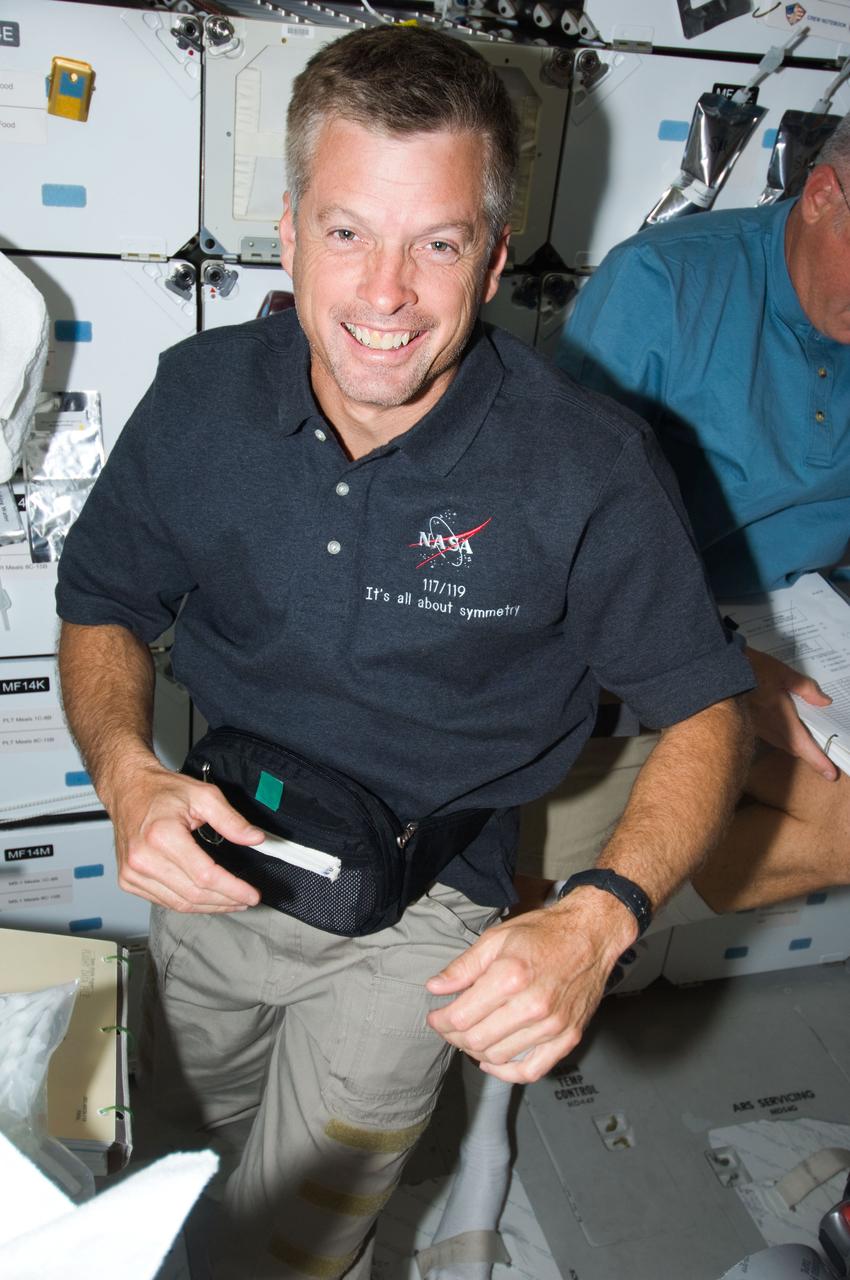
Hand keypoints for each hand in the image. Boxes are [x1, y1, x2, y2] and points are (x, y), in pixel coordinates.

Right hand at [111, 762, 263, 912]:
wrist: (128, 789)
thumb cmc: (160, 791)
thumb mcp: (204, 796)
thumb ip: (231, 820)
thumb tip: (254, 838)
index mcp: (162, 835)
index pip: (205, 876)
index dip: (233, 889)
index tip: (251, 895)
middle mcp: (143, 858)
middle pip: (194, 894)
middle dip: (226, 901)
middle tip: (246, 900)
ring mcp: (132, 872)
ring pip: (179, 904)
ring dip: (209, 906)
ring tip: (231, 902)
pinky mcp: (128, 880)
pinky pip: (164, 901)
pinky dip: (188, 904)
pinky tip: (205, 899)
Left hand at [425, 889, 636, 1082]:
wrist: (590, 935)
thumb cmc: (544, 933)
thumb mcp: (497, 938)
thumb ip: (464, 966)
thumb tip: (435, 988)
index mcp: (511, 976)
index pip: (461, 1017)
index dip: (440, 1020)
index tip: (435, 1016)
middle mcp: (533, 1005)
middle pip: (476, 1040)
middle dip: (453, 1037)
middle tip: (449, 1027)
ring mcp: (553, 1025)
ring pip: (499, 1056)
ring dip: (476, 1051)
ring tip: (470, 1036)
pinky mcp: (568, 1037)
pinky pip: (532, 1071)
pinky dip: (506, 1072)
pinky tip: (493, 1060)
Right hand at [745, 647, 837, 780]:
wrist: (717, 674)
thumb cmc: (750, 672)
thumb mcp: (783, 673)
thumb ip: (806, 688)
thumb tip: (824, 701)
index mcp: (783, 719)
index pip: (804, 746)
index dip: (819, 761)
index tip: (830, 773)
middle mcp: (770, 729)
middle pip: (794, 748)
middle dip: (809, 754)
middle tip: (823, 759)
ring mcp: (758, 729)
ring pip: (782, 743)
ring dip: (795, 746)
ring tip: (806, 741)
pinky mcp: (748, 725)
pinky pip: (770, 736)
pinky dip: (782, 737)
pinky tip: (782, 726)